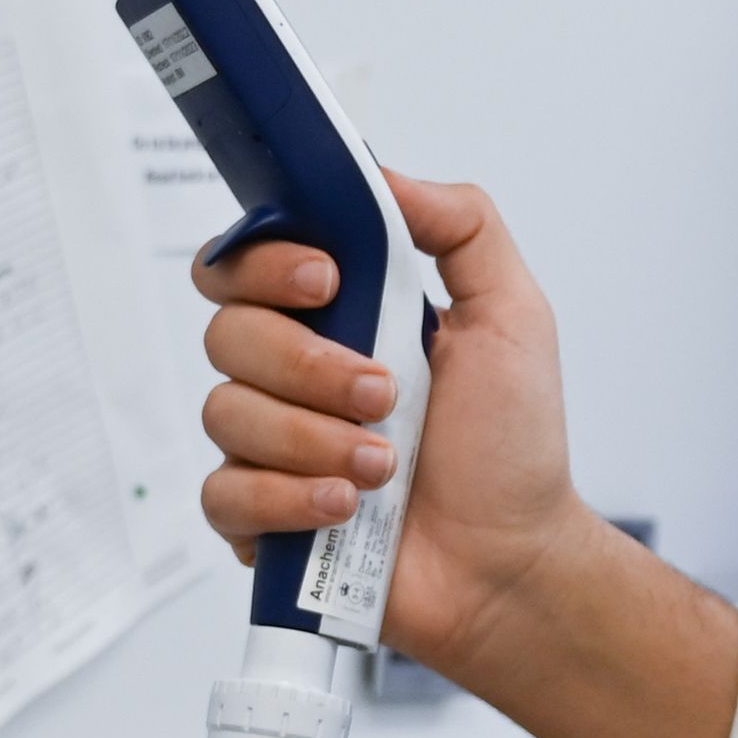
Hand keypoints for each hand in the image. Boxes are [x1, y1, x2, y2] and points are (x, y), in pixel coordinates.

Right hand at [190, 171, 737, 737]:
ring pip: (226, 412)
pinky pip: (224, 492)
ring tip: (385, 466)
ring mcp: (270, 447)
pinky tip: (347, 508)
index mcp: (339, 316)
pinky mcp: (259, 518)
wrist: (513, 562)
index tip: (327, 282)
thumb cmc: (512, 448)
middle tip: (385, 394)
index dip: (267, 262)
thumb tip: (384, 174)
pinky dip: (289, 498)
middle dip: (309, 363)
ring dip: (314, 438)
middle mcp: (294, 374)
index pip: (247, 261)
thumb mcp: (513, 315)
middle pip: (226, 331)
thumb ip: (461, 225)